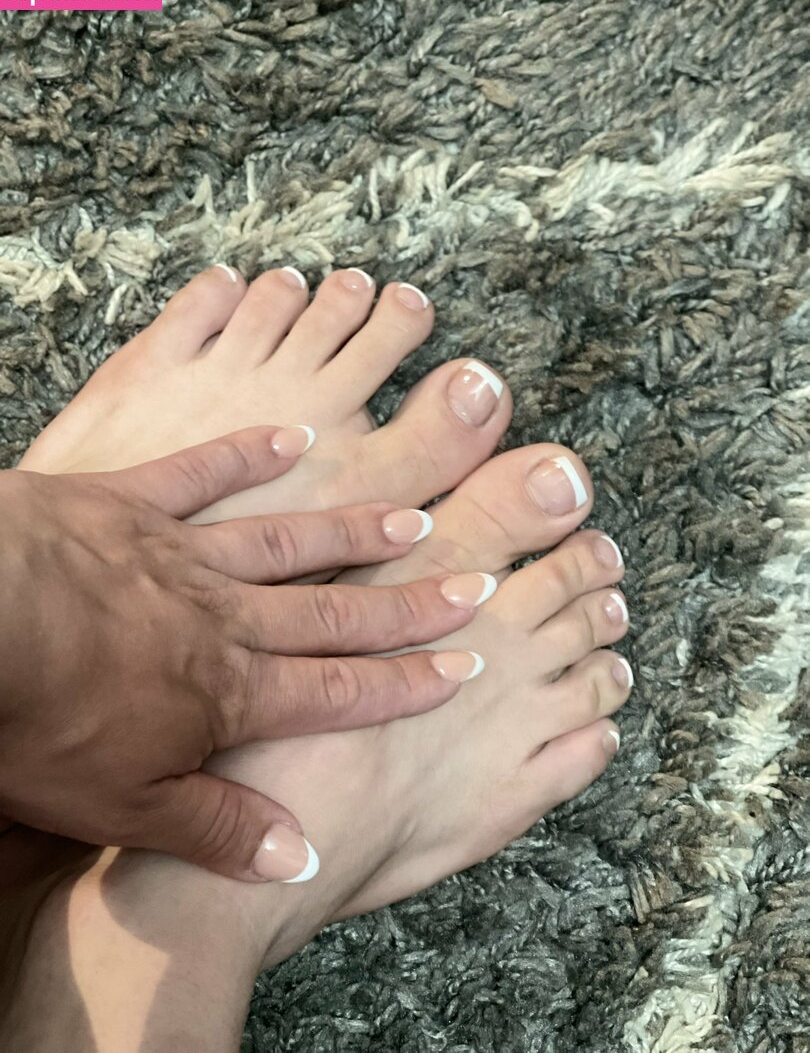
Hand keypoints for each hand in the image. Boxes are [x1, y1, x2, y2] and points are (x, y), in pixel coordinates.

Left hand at [0, 428, 485, 881]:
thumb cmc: (36, 717)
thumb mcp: (121, 806)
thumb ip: (216, 827)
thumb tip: (297, 855)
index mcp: (226, 692)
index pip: (340, 690)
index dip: (406, 683)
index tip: (464, 666)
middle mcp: (222, 615)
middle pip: (336, 611)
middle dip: (408, 605)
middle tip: (472, 582)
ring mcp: (179, 551)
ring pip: (288, 542)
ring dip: (352, 533)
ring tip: (411, 517)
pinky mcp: (128, 504)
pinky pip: (201, 474)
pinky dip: (246, 456)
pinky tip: (291, 437)